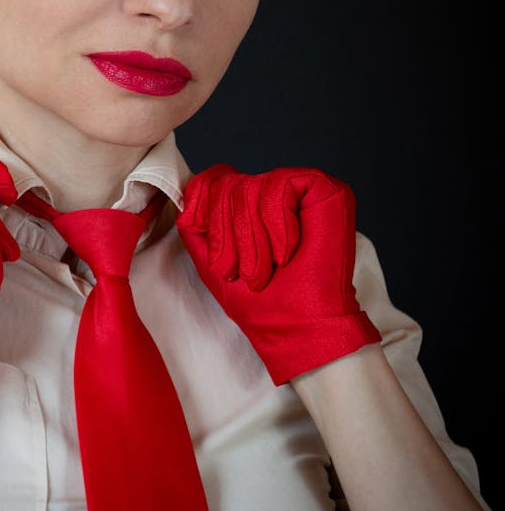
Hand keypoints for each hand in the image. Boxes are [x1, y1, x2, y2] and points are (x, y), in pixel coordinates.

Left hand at [176, 164, 380, 383]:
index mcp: (251, 203)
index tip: (222, 263)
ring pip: (250, 185)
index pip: (211, 181)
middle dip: (231, 236)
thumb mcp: (211, 261)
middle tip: (250, 274)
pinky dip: (276, 224)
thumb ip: (195, 224)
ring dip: (253, 240)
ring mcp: (299, 186)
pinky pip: (279, 183)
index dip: (208, 218)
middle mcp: (273, 189)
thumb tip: (187, 191)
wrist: (297, 329)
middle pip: (227, 184)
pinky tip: (286, 252)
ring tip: (268, 270)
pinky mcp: (323, 187)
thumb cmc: (261, 302)